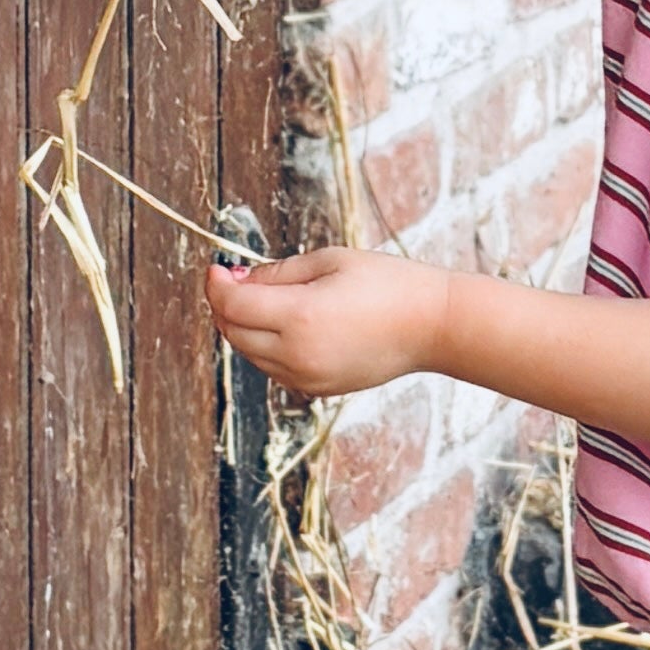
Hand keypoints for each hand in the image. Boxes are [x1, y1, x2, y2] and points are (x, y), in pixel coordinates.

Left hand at [207, 244, 447, 400]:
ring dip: (245, 327)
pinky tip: (286, 326)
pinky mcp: (317, 389)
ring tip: (264, 299)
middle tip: (236, 280)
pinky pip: (274, 369)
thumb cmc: (387, 283)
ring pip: (250, 354)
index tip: (218, 268)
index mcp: (299, 316)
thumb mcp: (330, 261)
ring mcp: (307, 377)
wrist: (432, 326)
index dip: (217, 285)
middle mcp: (297, 354)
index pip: (233, 305)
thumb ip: (278, 272)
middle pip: (234, 332)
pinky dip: (267, 347)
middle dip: (226, 305)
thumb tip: (238, 281)